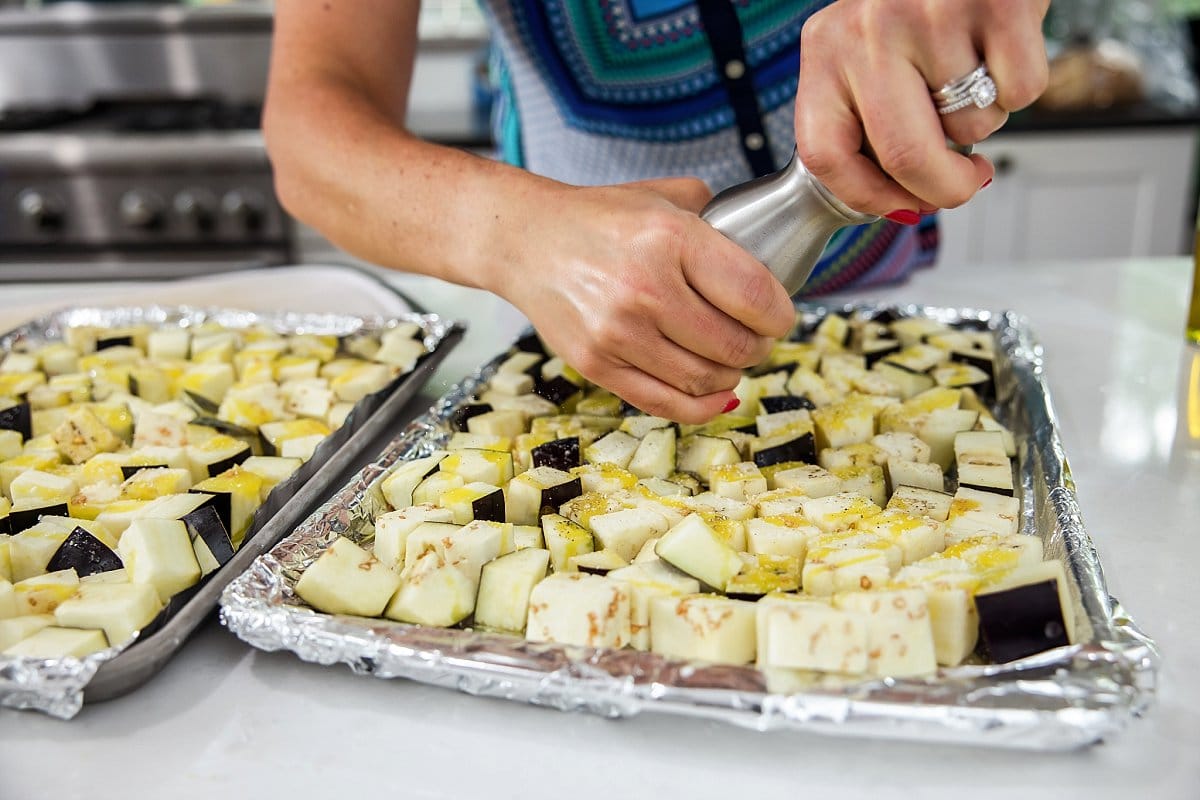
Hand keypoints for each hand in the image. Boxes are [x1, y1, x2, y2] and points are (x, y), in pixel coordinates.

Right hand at [486, 178, 795, 423]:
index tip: (780, 316)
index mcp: (670, 238)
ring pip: (706, 380)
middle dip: (758, 347)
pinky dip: (701, 405)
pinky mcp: (597, 364)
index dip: (781, 315)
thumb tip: (762, 246)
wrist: (524, 240)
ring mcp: (618, 332)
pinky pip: (667, 403)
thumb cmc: (597, 218)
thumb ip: (716, 214)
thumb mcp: (661, 196)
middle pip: (735, 345)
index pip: (755, 295)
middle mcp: (645, 288)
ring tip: (730, 361)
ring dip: (731, 376)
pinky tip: (712, 392)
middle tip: (757, 339)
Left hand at [794, 0, 1049, 216]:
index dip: (867, 198)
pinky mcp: (997, 3)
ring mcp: (931, 15)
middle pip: (905, 157)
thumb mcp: (866, 52)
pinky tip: (1002, 50)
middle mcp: (868, 31)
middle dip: (945, 189)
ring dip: (985, 120)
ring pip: (970, 126)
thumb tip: (906, 201)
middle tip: (965, 182)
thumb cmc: (920, 1)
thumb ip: (869, 119)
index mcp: (825, 50)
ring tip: (975, 73)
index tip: (900, 206)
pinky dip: (1022, 86)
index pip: (825, 155)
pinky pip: (1020, 92)